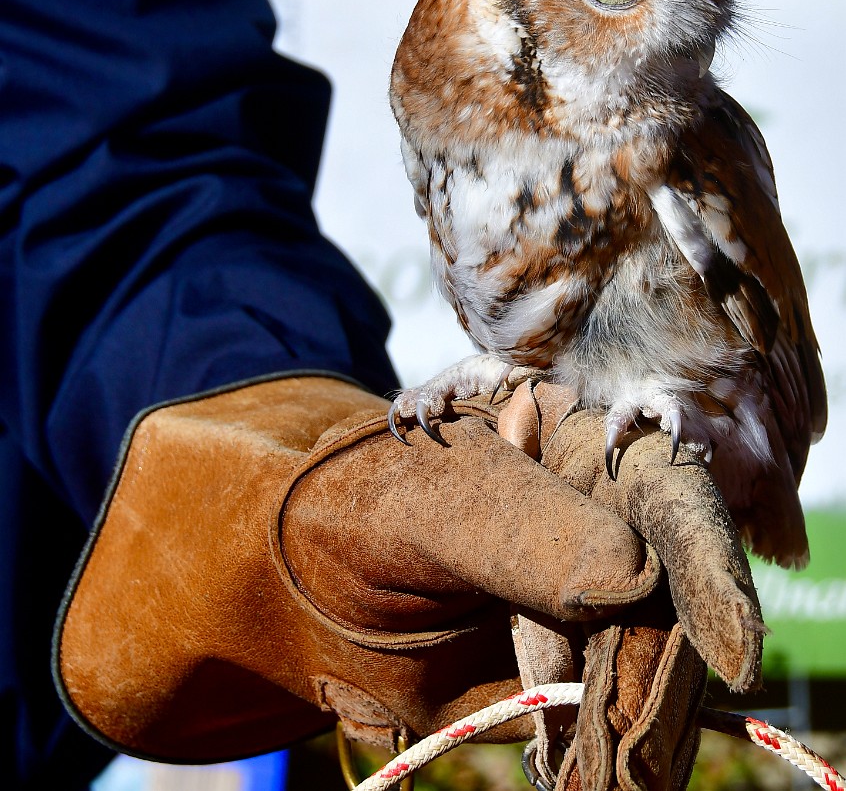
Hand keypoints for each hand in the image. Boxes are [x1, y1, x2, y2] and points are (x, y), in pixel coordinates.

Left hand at [55, 375, 762, 790]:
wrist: (298, 568)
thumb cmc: (356, 501)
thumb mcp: (425, 501)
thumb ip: (519, 529)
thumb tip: (633, 578)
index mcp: (578, 444)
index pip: (670, 495)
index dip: (712, 566)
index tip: (734, 649)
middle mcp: (603, 515)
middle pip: (670, 595)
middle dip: (661, 678)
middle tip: (634, 756)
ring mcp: (588, 590)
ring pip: (646, 661)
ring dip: (637, 728)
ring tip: (610, 782)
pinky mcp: (566, 655)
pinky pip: (604, 704)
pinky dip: (602, 747)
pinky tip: (589, 777)